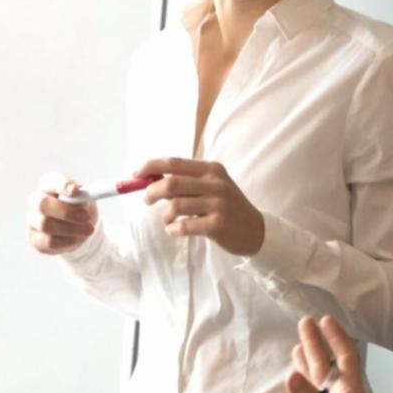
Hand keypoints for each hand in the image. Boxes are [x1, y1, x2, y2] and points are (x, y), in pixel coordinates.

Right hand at [26, 173, 97, 254]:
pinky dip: (66, 241)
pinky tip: (76, 238)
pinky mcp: (34, 238)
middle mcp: (35, 200)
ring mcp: (32, 220)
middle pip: (42, 204)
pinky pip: (48, 241)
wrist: (79, 230)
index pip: (49, 181)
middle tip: (86, 217)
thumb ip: (83, 197)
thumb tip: (82, 199)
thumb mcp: (86, 200)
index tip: (76, 191)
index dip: (61, 185)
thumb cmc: (80, 209)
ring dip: (71, 229)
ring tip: (88, 230)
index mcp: (47, 185)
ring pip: (45, 224)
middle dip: (66, 211)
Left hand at [136, 157, 264, 255]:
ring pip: (175, 206)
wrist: (256, 230)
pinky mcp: (218, 224)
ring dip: (164, 215)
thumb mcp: (214, 186)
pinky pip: (184, 226)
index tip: (136, 174)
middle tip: (147, 200)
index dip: (151, 167)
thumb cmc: (228, 207)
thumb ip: (188, 181)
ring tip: (167, 220)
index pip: (174, 163)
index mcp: (212, 170)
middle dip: (151, 192)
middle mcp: (215, 184)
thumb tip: (152, 180)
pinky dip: (173, 229)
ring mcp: (218, 204)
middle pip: (171, 183)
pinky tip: (175, 230)